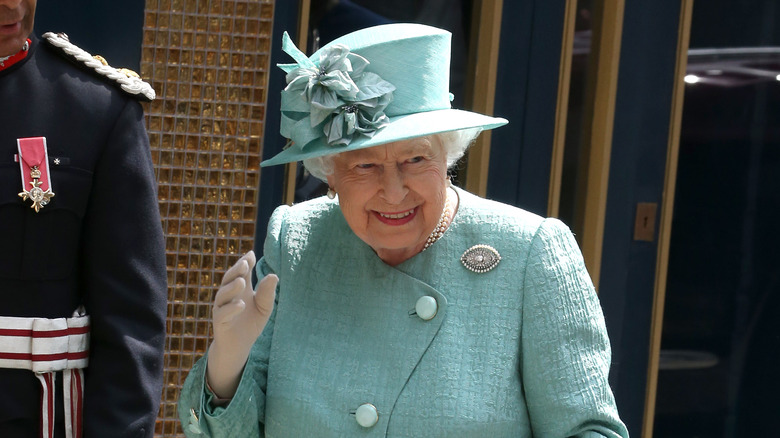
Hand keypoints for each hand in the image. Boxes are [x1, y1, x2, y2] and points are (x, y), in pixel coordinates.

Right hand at [206, 251, 276, 398]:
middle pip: (228, 279)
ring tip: (243, 282)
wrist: (239, 346)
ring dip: (232, 287)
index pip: (241, 272)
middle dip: (236, 271)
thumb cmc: (251, 323)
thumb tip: (274, 275)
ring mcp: (222, 308)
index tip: (251, 255)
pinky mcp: (219, 323)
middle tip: (245, 264)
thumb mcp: (264, 307)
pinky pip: (222, 314)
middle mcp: (228, 296)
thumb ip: (267, 292)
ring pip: (223, 295)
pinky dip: (231, 308)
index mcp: (239, 289)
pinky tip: (240, 304)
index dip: (245, 263)